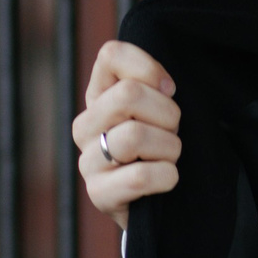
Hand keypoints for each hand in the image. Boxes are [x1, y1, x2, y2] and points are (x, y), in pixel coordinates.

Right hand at [71, 42, 180, 229]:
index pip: (111, 55)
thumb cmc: (162, 146)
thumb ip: (154, 86)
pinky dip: (166, 177)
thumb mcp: (159, 109)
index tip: (169, 90)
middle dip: (167, 114)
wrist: (160, 202)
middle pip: (128, 95)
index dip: (149, 68)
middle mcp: (85, 125)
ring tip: (169, 157)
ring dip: (169, 148)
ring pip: (135, 135)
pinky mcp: (98, 194)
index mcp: (98, 96)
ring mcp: (88, 160)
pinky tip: (167, 179)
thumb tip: (164, 84)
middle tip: (172, 131)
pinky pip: (140, 177)